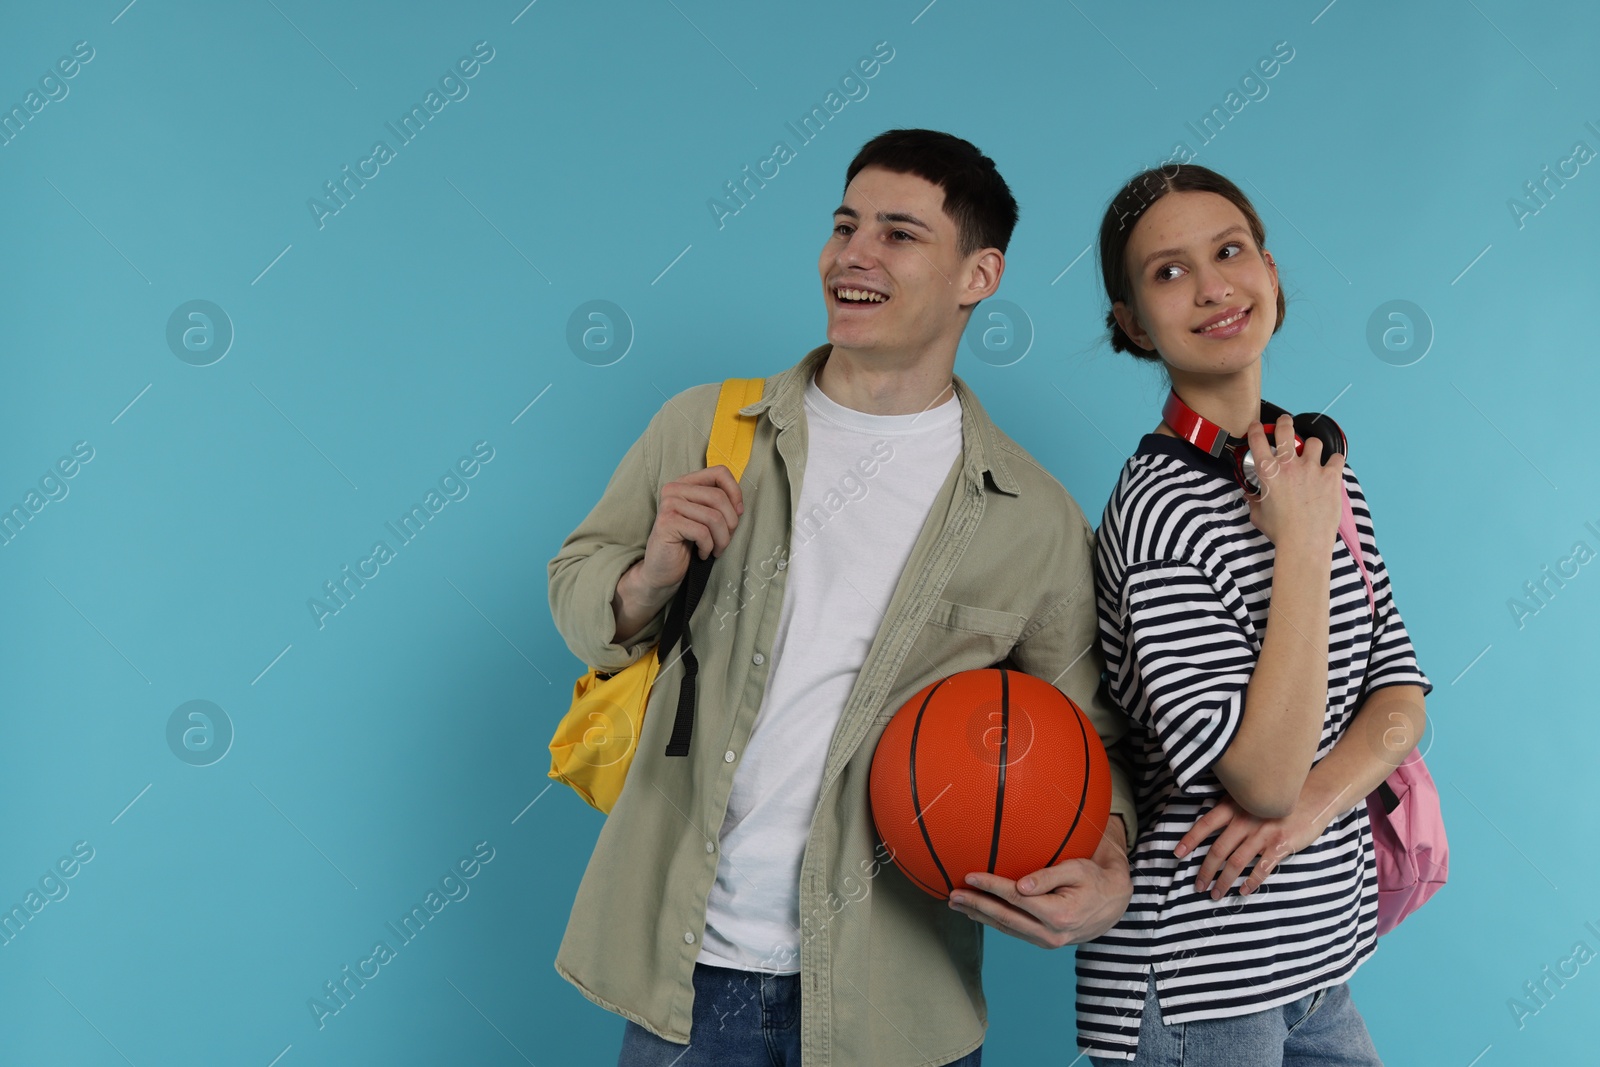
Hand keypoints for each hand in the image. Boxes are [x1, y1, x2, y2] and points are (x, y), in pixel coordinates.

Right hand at [639, 464, 744, 592]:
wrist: (662, 570)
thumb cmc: (687, 544)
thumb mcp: (706, 519)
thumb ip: (719, 505)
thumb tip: (739, 507)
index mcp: (685, 483)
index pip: (719, 472)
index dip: (735, 492)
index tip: (737, 513)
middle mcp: (674, 489)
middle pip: (719, 497)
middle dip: (731, 523)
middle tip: (725, 539)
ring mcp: (669, 505)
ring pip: (714, 517)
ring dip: (722, 539)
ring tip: (716, 550)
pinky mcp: (667, 523)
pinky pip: (702, 533)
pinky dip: (708, 547)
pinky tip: (703, 553)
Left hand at [946, 816, 1130, 947]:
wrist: (1113, 904)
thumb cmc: (1094, 878)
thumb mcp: (1076, 870)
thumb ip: (1048, 876)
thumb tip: (1020, 887)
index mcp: (1059, 914)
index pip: (1016, 899)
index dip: (990, 887)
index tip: (968, 875)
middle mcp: (1051, 934)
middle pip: (1005, 918)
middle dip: (976, 905)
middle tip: (952, 895)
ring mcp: (1047, 942)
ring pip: (1006, 928)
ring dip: (979, 916)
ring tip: (957, 904)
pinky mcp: (1043, 942)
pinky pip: (1013, 932)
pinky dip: (993, 922)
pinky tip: (978, 913)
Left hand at [1175, 790, 1331, 899]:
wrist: (1313, 797)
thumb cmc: (1277, 798)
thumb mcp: (1249, 796)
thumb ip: (1232, 809)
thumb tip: (1211, 826)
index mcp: (1234, 806)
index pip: (1205, 824)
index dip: (1190, 839)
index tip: (1177, 854)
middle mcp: (1244, 820)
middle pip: (1218, 850)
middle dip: (1206, 871)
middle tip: (1198, 886)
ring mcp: (1262, 834)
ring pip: (1236, 863)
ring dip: (1224, 881)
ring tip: (1216, 894)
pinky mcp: (1279, 846)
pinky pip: (1261, 869)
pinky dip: (1250, 882)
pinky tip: (1243, 891)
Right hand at [1244, 413, 1343, 549]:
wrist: (1304, 542)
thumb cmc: (1281, 531)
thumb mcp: (1258, 515)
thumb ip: (1255, 501)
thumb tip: (1251, 497)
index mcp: (1268, 472)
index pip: (1257, 440)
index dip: (1255, 429)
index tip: (1257, 427)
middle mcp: (1289, 465)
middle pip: (1286, 429)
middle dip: (1284, 422)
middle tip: (1285, 422)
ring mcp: (1312, 468)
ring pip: (1313, 442)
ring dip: (1311, 447)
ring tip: (1312, 456)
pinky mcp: (1331, 476)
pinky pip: (1336, 458)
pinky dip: (1334, 462)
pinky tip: (1331, 468)